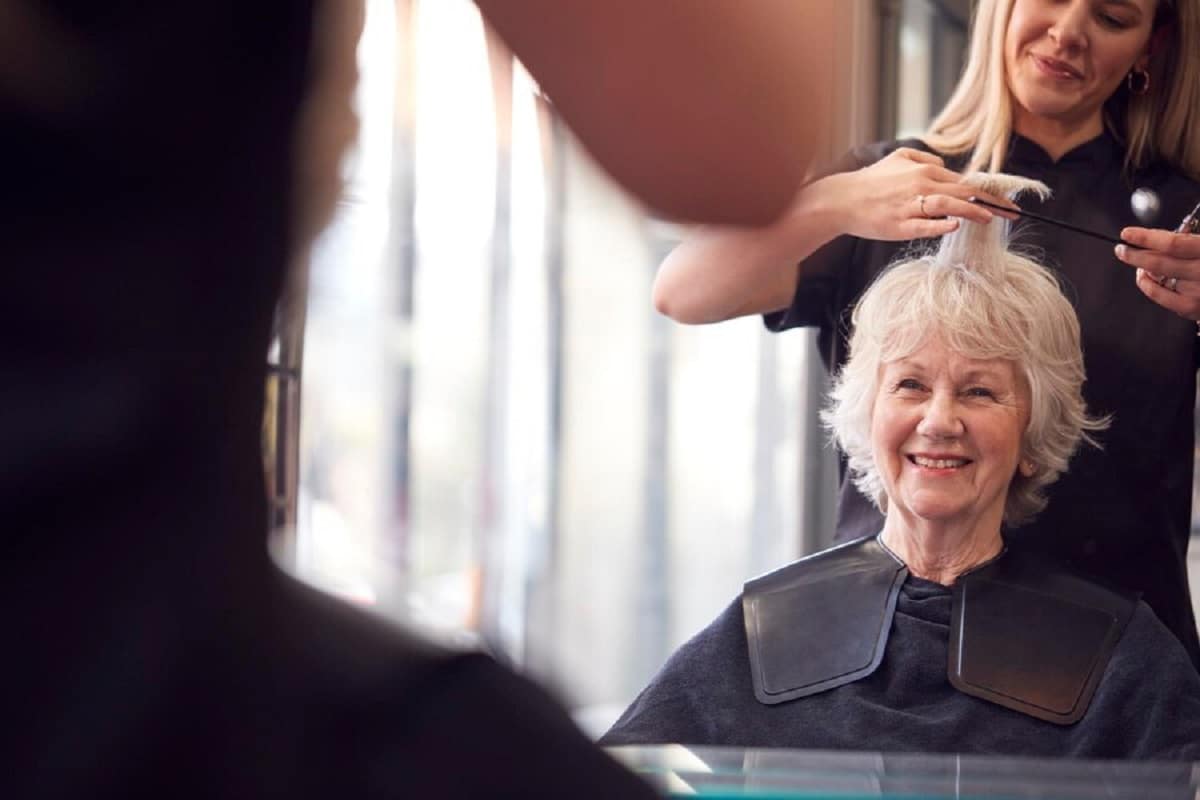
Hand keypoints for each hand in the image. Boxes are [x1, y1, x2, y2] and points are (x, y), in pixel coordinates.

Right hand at [820, 147, 1017, 241]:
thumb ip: (924, 158)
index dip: (989, 191)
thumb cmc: (870, 181)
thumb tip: (944, 166)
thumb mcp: (897, 158)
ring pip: (949, 206)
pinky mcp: (899, 225)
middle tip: (1014, 213)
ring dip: (973, 212)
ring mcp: (910, 206)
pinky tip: (955, 227)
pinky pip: (925, 225)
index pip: (965, 181)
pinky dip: (941, 225)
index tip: (1007, 200)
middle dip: (992, 203)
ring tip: (991, 219)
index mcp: (924, 170)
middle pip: (964, 192)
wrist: (842, 199)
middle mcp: (921, 185)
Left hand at [1115, 227, 1199, 320]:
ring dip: (1141, 269)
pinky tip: (1143, 279)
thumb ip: (1191, 239)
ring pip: (1160, 279)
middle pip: (1160, 263)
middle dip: (1135, 255)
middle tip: (1122, 248)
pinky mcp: (1195, 309)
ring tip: (1135, 261)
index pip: (1173, 243)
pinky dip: (1149, 288)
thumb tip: (1161, 237)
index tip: (1128, 233)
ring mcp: (1199, 292)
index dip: (1146, 237)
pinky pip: (1163, 299)